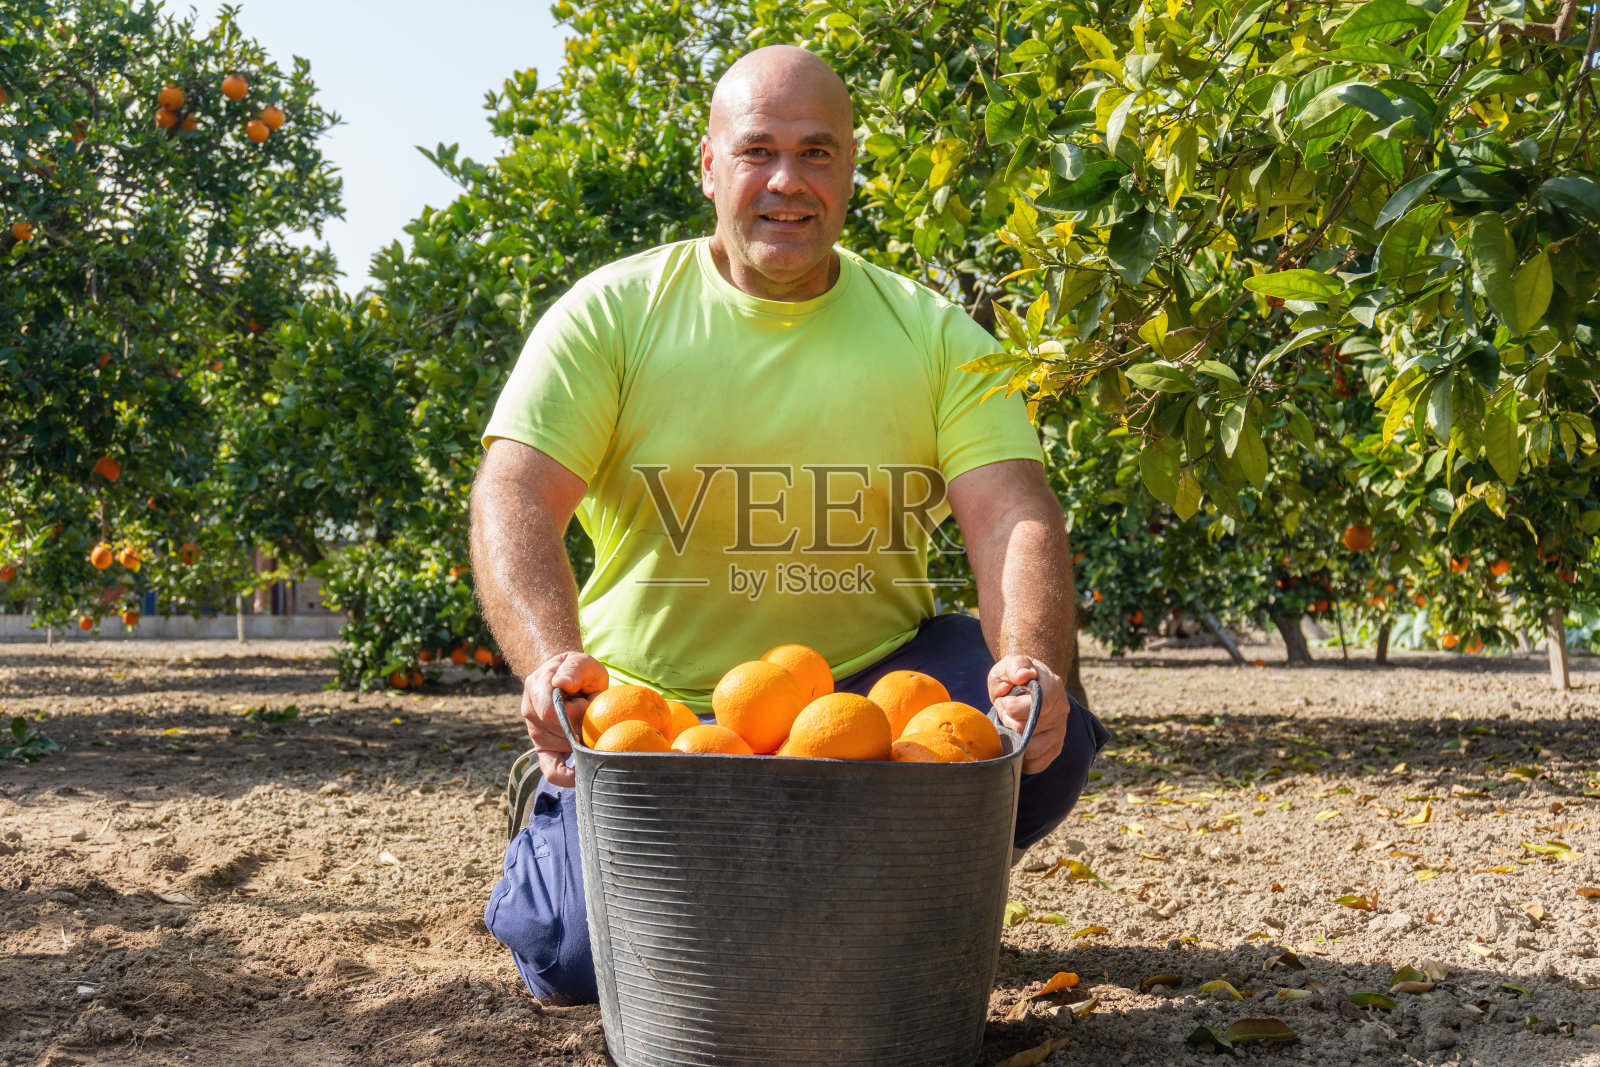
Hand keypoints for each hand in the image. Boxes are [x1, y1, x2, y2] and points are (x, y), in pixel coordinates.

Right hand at [522, 651, 608, 787]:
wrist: (568, 680)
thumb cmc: (579, 672)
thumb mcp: (581, 662)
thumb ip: (574, 668)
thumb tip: (562, 683)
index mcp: (535, 687)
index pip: (550, 712)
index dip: (574, 712)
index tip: (587, 702)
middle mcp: (529, 712)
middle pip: (556, 732)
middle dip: (580, 727)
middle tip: (591, 714)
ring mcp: (534, 732)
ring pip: (558, 749)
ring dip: (579, 740)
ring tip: (584, 722)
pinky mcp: (543, 749)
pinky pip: (550, 769)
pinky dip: (564, 776)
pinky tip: (579, 776)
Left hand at [988, 654, 1066, 773]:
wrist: (1027, 684)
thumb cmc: (1014, 676)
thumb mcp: (1010, 665)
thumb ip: (1015, 666)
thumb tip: (1023, 675)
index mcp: (1053, 686)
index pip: (1038, 705)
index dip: (1013, 707)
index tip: (1003, 701)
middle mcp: (1061, 709)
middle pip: (1030, 729)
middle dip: (1010, 723)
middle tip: (1005, 714)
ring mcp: (1060, 730)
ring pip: (1033, 750)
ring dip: (1015, 741)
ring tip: (1011, 726)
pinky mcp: (1056, 746)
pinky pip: (1039, 763)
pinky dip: (1023, 759)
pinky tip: (1017, 744)